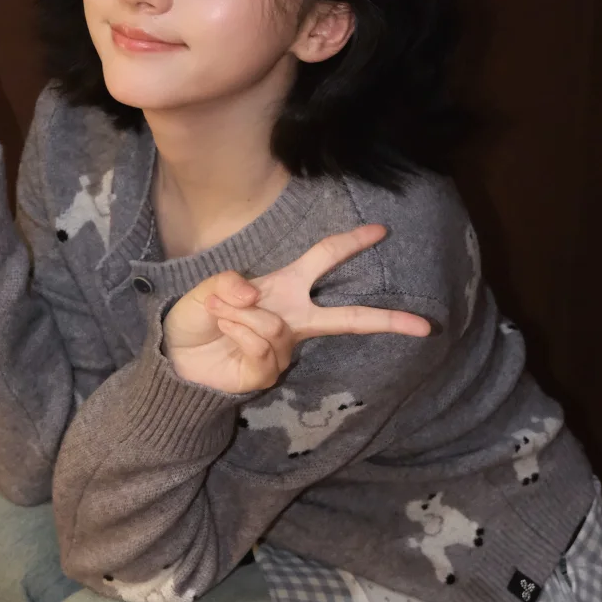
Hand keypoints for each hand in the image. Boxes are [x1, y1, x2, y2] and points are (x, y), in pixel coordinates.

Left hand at [163, 225, 433, 393]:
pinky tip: (226, 334)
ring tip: (221, 316)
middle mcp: (293, 317)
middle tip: (423, 325)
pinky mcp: (271, 371)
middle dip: (386, 320)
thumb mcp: (207, 288)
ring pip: (275, 325)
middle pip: (348, 319)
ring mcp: (285, 347)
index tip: (381, 229)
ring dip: (240, 315)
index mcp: (285, 287)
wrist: (178, 358)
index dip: (351, 242)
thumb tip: (255, 292)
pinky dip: (238, 332)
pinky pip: (262, 346)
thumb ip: (228, 283)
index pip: (324, 258)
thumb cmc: (199, 318)